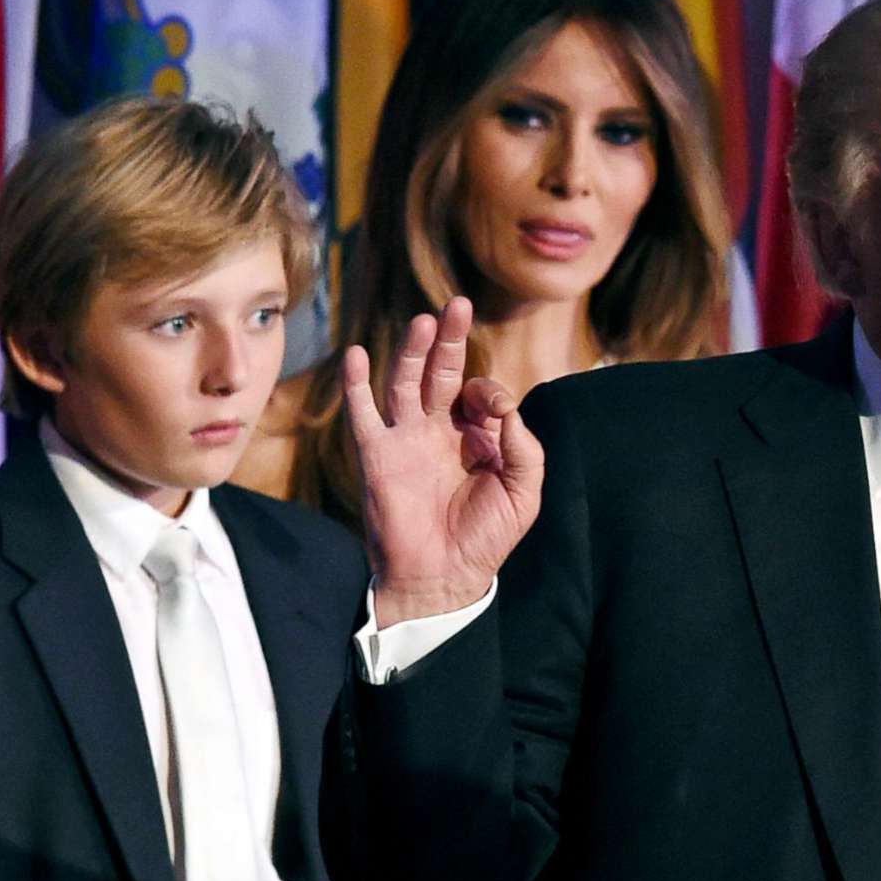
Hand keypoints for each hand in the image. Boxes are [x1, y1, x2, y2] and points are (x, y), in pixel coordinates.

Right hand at [344, 298, 543, 625]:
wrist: (444, 577)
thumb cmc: (487, 538)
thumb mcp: (524, 491)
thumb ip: (524, 447)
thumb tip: (507, 406)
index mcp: (476, 437)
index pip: (481, 393)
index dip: (492, 393)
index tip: (499, 413)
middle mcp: (439, 431)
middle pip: (443, 372)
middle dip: (450, 339)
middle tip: (458, 304)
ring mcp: (407, 440)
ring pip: (406, 382)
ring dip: (412, 350)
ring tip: (424, 320)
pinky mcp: (378, 455)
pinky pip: (364, 414)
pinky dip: (357, 385)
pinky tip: (357, 355)